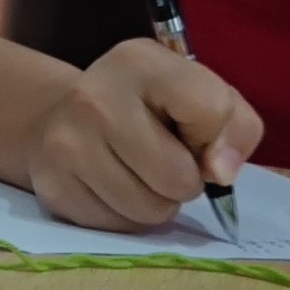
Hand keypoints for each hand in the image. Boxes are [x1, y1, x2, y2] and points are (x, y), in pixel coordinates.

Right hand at [28, 40, 262, 232]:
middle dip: (185, 180)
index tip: (196, 132)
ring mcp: (67, 145)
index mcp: (139, 62)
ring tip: (140, 175)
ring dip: (157, 202)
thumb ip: (235, 126)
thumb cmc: (147, 107)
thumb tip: (221, 174)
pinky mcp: (53, 188)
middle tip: (166, 159)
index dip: (216, 134)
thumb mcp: (199, 93)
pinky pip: (119, 227)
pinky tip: (114, 187)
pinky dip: (127, 216)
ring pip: (149, 210)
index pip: (211, 110)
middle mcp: (95, 98)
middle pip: (178, 177)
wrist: (58, 117)